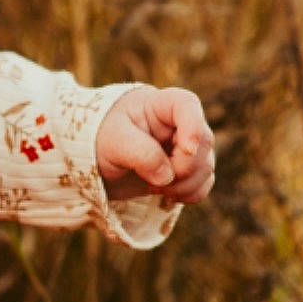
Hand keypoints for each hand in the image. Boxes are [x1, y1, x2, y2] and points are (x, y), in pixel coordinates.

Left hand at [95, 86, 215, 204]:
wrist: (96, 161)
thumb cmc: (102, 139)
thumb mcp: (113, 141)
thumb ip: (141, 153)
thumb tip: (167, 176)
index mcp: (161, 105)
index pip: (188, 105)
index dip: (193, 128)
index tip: (185, 150)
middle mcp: (180, 124)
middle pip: (203, 143)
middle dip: (183, 168)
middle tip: (153, 182)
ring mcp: (187, 148)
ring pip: (205, 167)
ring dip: (184, 185)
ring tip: (153, 189)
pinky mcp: (187, 170)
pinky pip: (204, 183)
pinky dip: (190, 194)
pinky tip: (167, 196)